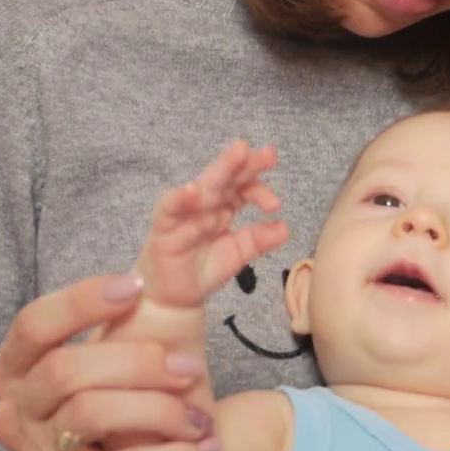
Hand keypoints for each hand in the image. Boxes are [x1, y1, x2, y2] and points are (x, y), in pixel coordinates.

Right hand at [0, 275, 220, 450]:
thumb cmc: (128, 414)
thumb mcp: (126, 358)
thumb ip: (133, 314)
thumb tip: (168, 249)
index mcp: (20, 367)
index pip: (33, 324)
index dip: (81, 302)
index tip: (136, 286)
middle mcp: (16, 410)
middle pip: (65, 370)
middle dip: (137, 362)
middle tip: (191, 369)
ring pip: (89, 415)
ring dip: (161, 411)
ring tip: (202, 419)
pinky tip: (205, 450)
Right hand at [138, 140, 287, 308]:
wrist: (175, 297)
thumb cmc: (204, 268)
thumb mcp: (239, 253)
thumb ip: (260, 239)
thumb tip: (286, 227)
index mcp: (224, 206)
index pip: (243, 188)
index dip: (259, 189)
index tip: (276, 204)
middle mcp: (206, 204)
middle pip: (226, 178)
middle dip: (245, 163)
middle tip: (267, 153)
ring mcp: (184, 212)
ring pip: (203, 186)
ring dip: (220, 170)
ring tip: (238, 154)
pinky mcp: (163, 226)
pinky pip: (169, 208)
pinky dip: (179, 198)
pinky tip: (193, 190)